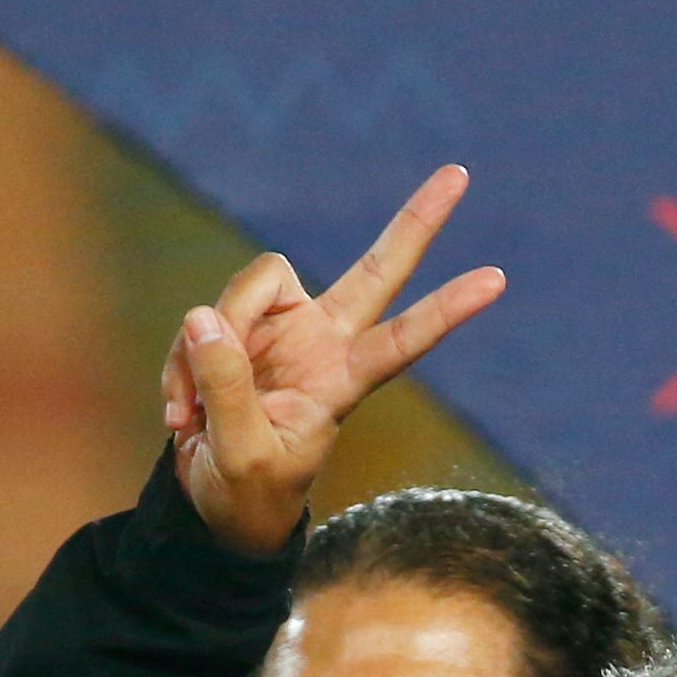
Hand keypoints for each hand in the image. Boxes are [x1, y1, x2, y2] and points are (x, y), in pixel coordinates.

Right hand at [163, 164, 505, 557]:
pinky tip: (180, 412)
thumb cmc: (247, 491)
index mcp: (343, 382)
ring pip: (246, 290)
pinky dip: (182, 363)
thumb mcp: (241, 455)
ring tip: (190, 414)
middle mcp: (324, 342)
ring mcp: (282, 330)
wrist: (215, 502)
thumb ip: (227, 388)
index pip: (403, 341)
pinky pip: (202, 320)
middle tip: (459, 175)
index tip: (496, 280)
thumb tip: (204, 316)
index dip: (445, 311)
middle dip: (415, 225)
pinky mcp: (237, 329)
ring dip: (204, 349)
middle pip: (376, 271)